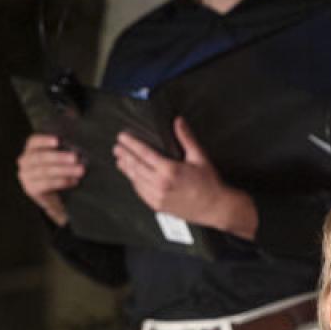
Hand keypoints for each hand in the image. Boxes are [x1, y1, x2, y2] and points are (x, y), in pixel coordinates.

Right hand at [16, 133, 83, 225]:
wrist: (54, 198)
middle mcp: (25, 161)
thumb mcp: (60, 156)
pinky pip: (47, 184)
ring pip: (45, 171)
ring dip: (64, 170)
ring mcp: (26, 176)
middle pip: (41, 157)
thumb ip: (63, 142)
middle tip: (76, 158)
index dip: (44, 140)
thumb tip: (74, 116)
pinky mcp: (31, 189)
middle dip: (59, 157)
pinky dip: (62, 182)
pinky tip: (73, 181)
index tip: (58, 141)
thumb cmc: (59, 171)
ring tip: (80, 170)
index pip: (33, 141)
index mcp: (30, 149)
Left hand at [113, 118, 256, 238]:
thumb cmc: (209, 183)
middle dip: (125, 155)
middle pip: (136, 166)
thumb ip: (186, 138)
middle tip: (117, 147)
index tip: (123, 137)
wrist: (214, 207)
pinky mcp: (158, 206)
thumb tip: (178, 122)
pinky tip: (132, 176)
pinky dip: (134, 182)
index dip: (131, 144)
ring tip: (120, 160)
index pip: (144, 154)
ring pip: (136, 180)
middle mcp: (160, 184)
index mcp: (169, 170)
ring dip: (126, 169)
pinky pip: (141, 192)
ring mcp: (157, 197)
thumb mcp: (199, 157)